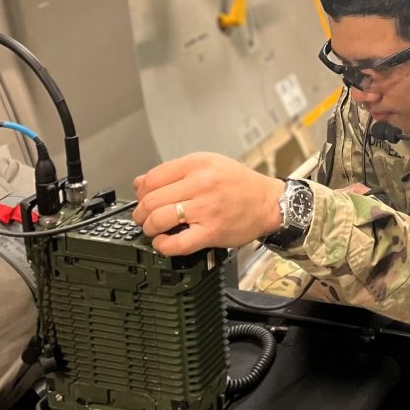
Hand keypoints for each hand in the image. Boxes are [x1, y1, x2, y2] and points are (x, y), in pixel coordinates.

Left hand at [133, 152, 284, 255]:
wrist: (269, 203)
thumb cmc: (240, 184)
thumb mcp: (208, 164)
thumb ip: (174, 171)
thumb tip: (140, 182)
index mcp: (198, 164)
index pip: (153, 178)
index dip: (141, 192)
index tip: (143, 199)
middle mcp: (201, 184)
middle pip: (152, 200)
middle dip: (141, 212)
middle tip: (144, 218)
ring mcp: (206, 209)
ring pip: (160, 219)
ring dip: (149, 228)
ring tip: (153, 229)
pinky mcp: (212, 231)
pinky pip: (178, 243)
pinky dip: (164, 245)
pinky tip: (163, 242)